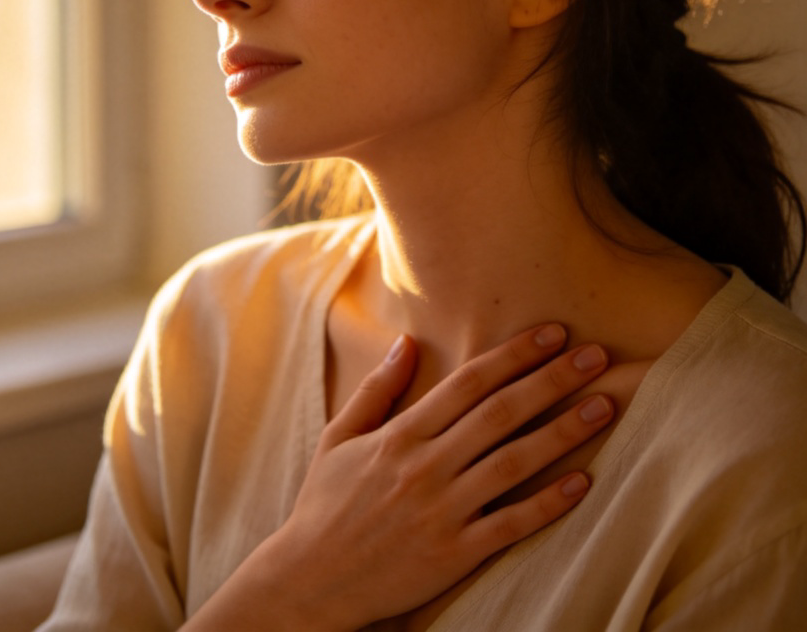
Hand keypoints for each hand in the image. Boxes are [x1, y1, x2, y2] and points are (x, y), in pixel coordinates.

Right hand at [258, 324, 612, 629]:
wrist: (311, 580)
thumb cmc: (324, 504)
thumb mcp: (339, 436)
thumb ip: (377, 389)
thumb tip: (406, 341)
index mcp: (401, 434)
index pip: (468, 382)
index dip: (514, 354)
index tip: (552, 334)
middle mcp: (426, 465)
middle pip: (501, 413)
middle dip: (552, 380)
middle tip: (597, 356)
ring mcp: (443, 510)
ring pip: (514, 462)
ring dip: (563, 432)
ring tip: (604, 407)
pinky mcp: (455, 553)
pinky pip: (511, 524)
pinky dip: (548, 503)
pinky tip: (583, 483)